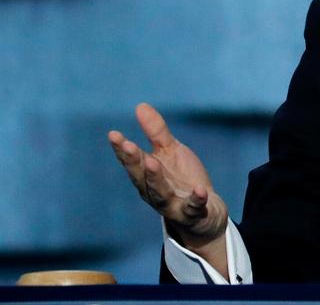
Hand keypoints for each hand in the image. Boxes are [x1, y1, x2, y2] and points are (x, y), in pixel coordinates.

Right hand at [108, 103, 228, 254]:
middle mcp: (154, 192)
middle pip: (141, 178)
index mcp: (146, 176)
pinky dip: (196, 199)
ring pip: (160, 194)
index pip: (132, 162)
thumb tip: (140, 106)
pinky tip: (200, 190)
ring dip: (156, 179)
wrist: (206, 212)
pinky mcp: (192, 213)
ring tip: (153, 162)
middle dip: (134, 162)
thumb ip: (156, 132)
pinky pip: (193, 208)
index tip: (113, 134)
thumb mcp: (170, 152)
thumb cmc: (182, 179)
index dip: (122, 150)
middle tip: (128, 145)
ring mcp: (172, 205)